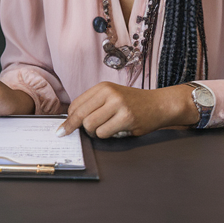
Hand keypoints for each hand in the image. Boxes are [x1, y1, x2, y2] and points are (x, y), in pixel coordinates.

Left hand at [55, 82, 198, 138]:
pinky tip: (116, 130)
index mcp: (102, 87)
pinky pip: (104, 133)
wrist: (159, 104)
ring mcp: (118, 105)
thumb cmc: (133, 103)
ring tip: (105, 129)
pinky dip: (106, 136)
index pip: (75, 105)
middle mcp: (109, 93)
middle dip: (78, 128)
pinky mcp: (126, 118)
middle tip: (84, 133)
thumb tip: (71, 121)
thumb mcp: (112, 96)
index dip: (69, 120)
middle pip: (80, 116)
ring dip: (95, 133)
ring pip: (90, 126)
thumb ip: (94, 105)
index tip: (64, 129)